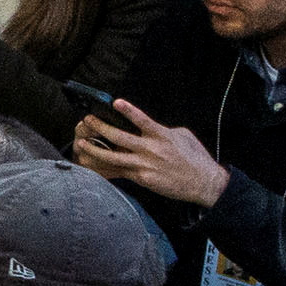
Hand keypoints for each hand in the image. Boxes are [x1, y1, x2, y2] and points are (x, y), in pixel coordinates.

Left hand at [72, 98, 231, 207]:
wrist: (204, 183)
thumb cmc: (196, 158)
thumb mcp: (183, 136)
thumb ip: (165, 129)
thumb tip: (151, 127)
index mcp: (162, 136)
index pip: (142, 120)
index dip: (128, 110)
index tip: (115, 102)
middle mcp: (151, 150)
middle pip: (119, 137)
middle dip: (100, 127)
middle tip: (88, 120)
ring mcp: (145, 166)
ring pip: (113, 157)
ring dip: (95, 149)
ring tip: (81, 143)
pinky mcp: (143, 179)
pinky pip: (119, 172)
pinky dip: (105, 169)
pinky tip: (92, 166)